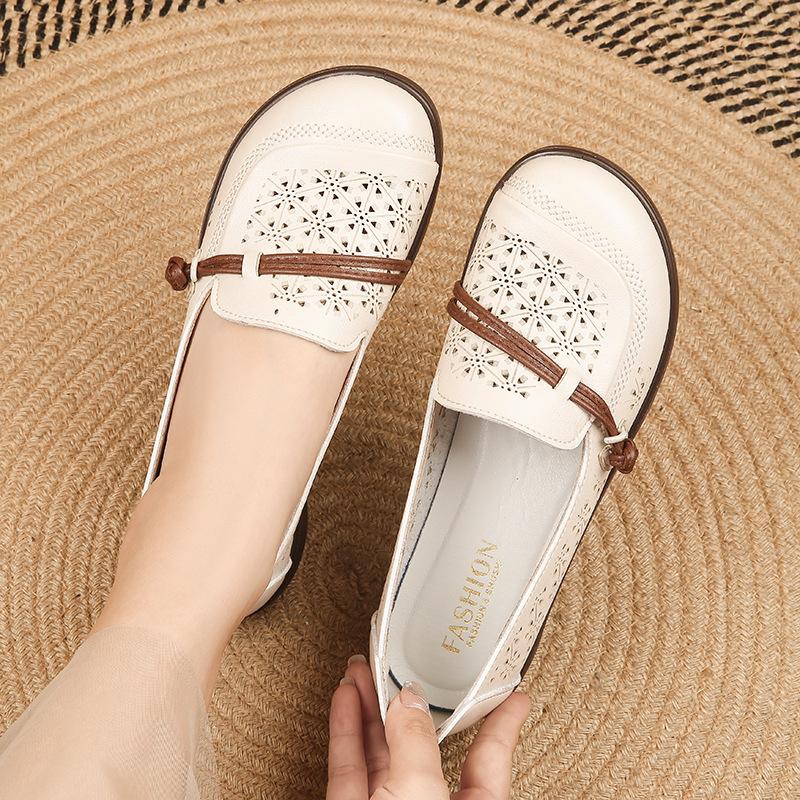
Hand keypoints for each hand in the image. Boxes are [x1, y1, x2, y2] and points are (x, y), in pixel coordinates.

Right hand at [326, 654, 529, 799]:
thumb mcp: (421, 792)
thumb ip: (415, 743)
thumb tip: (408, 701)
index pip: (493, 759)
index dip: (503, 723)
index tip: (515, 695)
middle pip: (423, 747)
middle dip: (410, 702)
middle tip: (406, 666)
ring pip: (381, 753)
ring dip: (370, 707)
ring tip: (365, 669)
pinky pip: (350, 768)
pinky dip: (345, 730)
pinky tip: (346, 698)